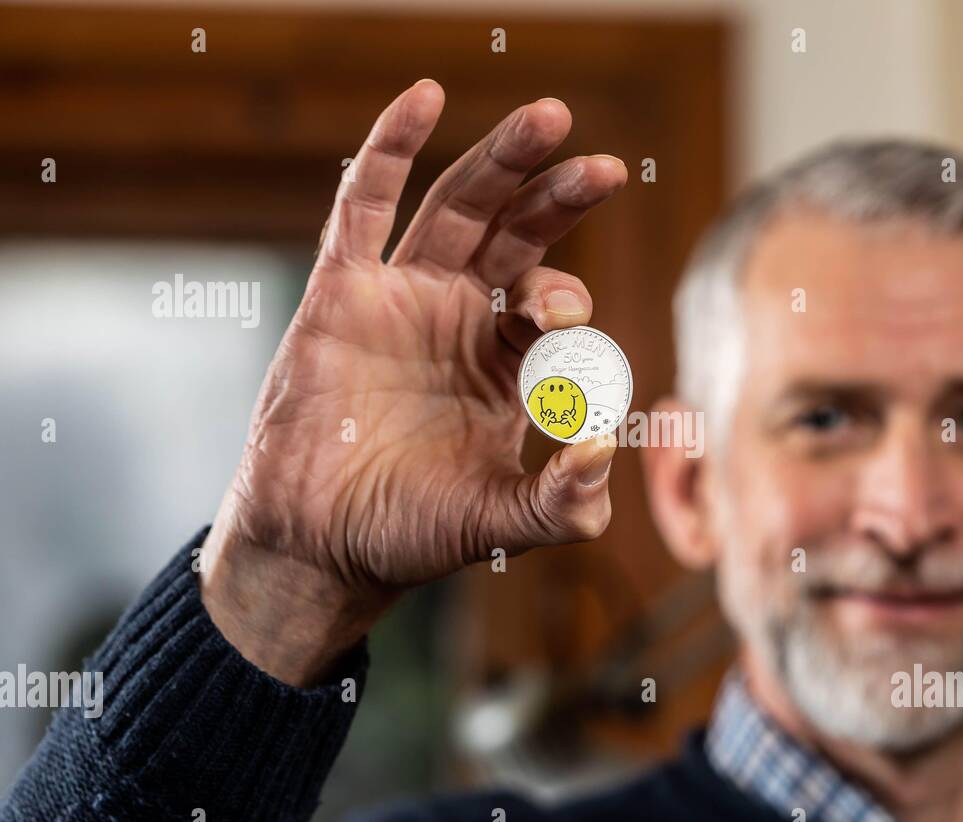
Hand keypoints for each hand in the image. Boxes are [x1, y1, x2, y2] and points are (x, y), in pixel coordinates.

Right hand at [199, 80, 626, 685]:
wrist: (318, 547)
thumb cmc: (409, 533)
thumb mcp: (500, 521)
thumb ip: (562, 501)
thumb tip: (607, 448)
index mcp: (504, 364)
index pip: (551, 305)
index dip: (569, 304)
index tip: (571, 326)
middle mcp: (459, 320)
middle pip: (517, 235)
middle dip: (560, 199)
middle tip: (605, 169)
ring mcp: (401, 299)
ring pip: (457, 207)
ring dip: (503, 160)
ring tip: (550, 117)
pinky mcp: (341, 293)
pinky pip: (363, 207)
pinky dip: (391, 149)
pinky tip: (425, 96)